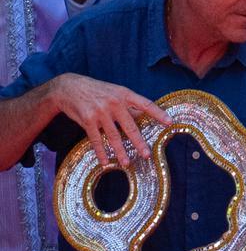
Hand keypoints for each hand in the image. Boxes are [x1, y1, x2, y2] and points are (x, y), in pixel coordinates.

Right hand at [52, 73, 171, 166]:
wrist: (68, 87)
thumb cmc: (97, 91)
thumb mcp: (115, 92)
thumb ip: (128, 104)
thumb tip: (143, 118)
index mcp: (125, 94)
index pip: (146, 104)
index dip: (159, 114)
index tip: (170, 122)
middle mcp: (114, 103)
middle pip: (131, 126)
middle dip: (139, 142)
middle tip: (147, 154)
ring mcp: (101, 112)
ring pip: (114, 136)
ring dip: (120, 151)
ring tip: (127, 163)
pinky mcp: (88, 120)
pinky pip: (96, 139)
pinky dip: (101, 152)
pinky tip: (105, 161)